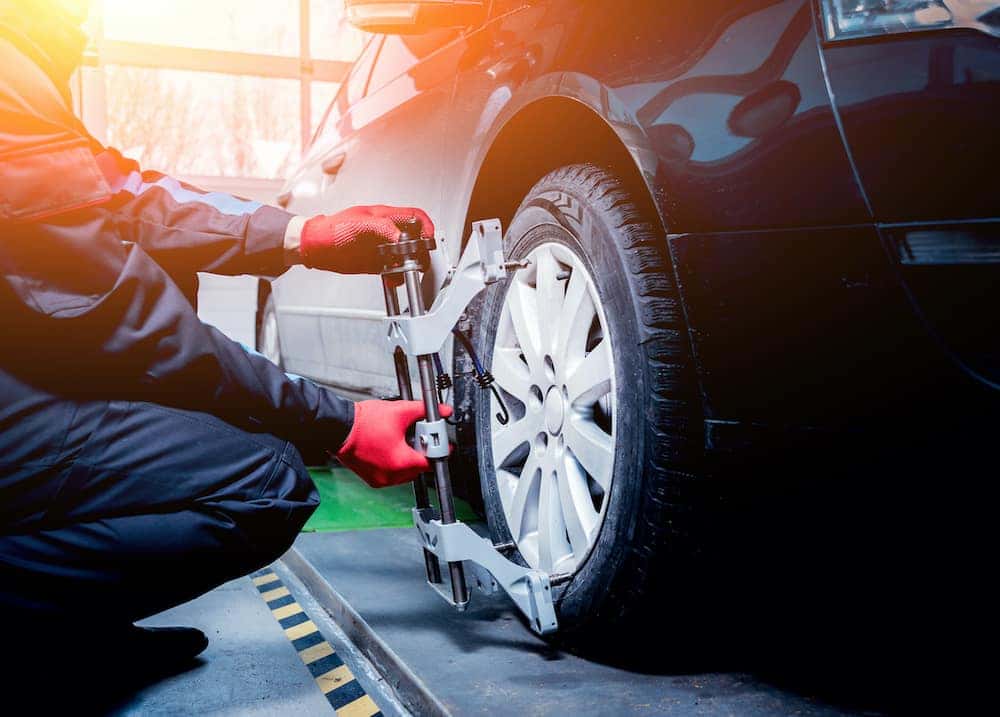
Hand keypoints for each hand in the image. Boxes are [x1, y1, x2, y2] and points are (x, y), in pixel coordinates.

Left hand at [299, 205, 434, 273]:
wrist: (315, 247)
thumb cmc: (332, 229)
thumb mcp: (360, 224)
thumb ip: (383, 228)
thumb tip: (401, 237)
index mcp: (385, 216)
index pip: (415, 216)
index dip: (426, 227)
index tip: (427, 241)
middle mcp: (386, 232)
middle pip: (415, 239)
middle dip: (420, 251)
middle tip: (417, 260)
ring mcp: (383, 248)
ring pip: (406, 257)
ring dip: (409, 266)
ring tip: (405, 271)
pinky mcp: (377, 262)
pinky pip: (393, 270)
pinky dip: (396, 276)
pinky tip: (391, 279)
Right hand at [337, 400, 452, 487]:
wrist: (339, 428)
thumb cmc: (364, 422)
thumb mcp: (400, 411)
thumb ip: (424, 411)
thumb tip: (443, 411)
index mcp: (400, 462)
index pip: (430, 462)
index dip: (437, 451)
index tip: (440, 445)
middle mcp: (391, 475)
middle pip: (418, 468)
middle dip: (421, 453)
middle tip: (418, 437)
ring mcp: (380, 479)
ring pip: (404, 473)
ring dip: (407, 459)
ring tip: (401, 441)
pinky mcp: (371, 479)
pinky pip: (391, 474)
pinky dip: (394, 464)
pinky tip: (390, 448)